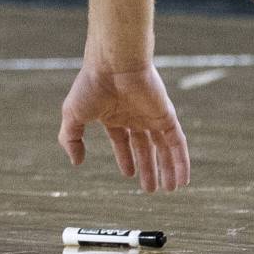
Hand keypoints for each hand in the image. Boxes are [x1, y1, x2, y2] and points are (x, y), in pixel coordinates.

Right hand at [58, 64, 189, 191]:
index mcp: (114, 114)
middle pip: (145, 147)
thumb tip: (76, 162)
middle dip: (148, 168)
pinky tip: (183, 178)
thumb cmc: (91, 85)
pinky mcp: (167, 116)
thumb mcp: (72, 115)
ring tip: (170, 189)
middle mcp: (135, 115)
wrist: (114, 63)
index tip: (129, 174)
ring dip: (167, 169)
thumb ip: (71, 139)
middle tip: (150, 189)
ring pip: (163, 148)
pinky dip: (181, 161)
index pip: (123, 140)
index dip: (125, 157)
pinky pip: (177, 143)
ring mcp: (152, 116)